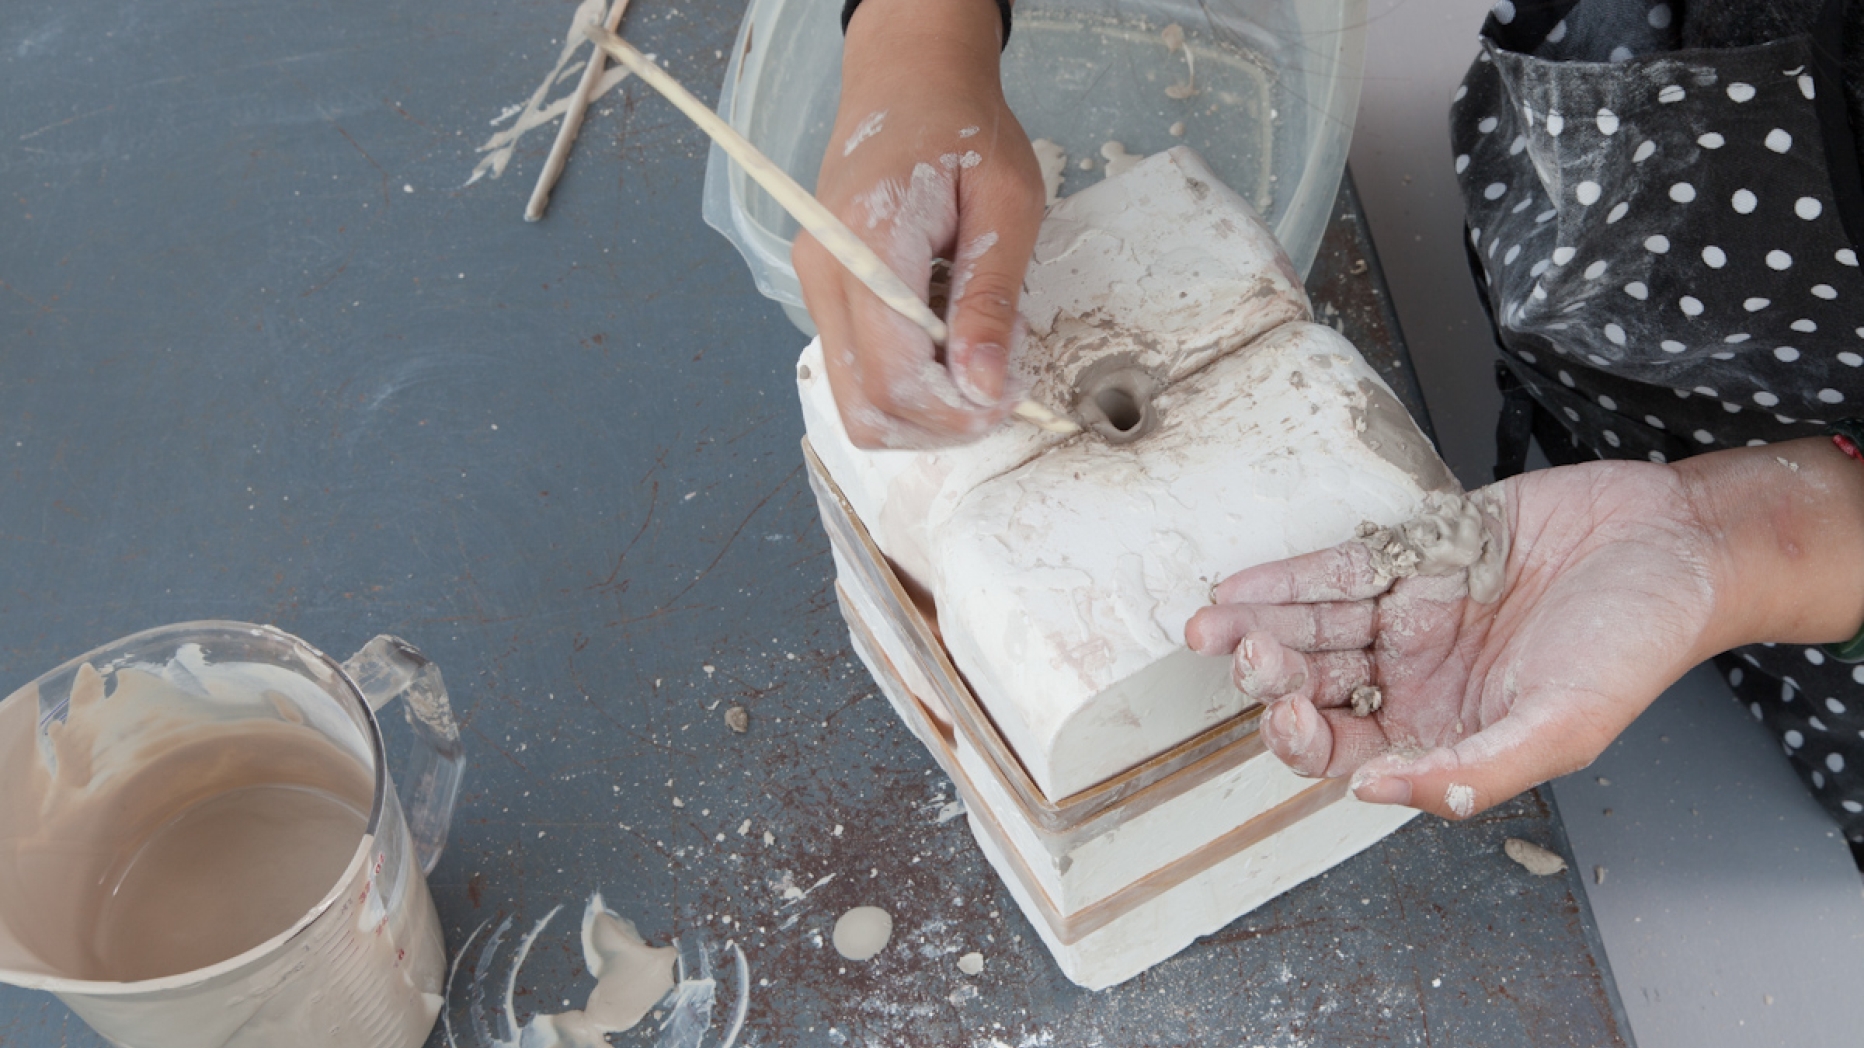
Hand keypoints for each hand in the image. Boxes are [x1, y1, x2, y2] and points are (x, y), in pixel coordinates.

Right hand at [795, 0, 1045, 448]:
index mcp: (868, 240)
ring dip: (923, 413)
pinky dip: (906, 386)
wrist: (908, 83)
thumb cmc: (962, 128)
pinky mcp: (825, 296)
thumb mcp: (1007, 202)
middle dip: (940, 424)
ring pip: (856, 402)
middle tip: (1000, 392)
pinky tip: (949, 346)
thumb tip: (982, 385)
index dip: (954, 409)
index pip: (894, 372)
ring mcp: (816, 287)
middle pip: (867, 405)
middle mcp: (825, 271)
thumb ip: (990, 297)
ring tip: (977, 365)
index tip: (1008, 400)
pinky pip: (857, 372)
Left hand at [1183, 444, 1863, 820]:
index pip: (1347, 750)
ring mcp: (1410, 614)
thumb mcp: (1564, 727)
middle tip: (1247, 657)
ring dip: (1260, 627)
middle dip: (1271, 677)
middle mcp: (1417, 677)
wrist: (1677, 542)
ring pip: (1314, 628)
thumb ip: (1473, 771)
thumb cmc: (1638, 642)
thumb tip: (1374, 792)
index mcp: (1445, 730)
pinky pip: (1333, 569)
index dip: (1303, 741)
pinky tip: (1240, 585)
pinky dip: (1285, 578)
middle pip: (1316, 687)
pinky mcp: (1414, 550)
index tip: (1286, 717)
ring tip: (1212, 627)